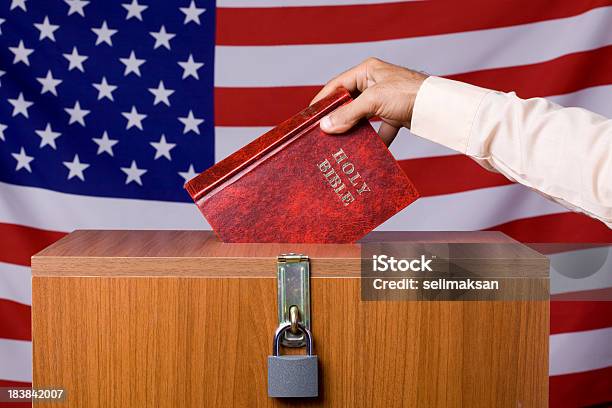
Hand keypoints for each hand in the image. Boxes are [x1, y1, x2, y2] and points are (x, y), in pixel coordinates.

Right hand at [311, 58, 426, 145]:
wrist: (440, 107)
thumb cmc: (408, 93)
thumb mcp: (373, 101)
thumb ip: (348, 114)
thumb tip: (325, 126)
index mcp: (367, 71)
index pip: (337, 85)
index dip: (323, 100)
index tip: (310, 116)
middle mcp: (375, 82)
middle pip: (349, 102)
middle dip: (338, 118)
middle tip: (322, 132)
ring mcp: (386, 99)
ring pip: (363, 117)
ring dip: (354, 130)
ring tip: (340, 143)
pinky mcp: (396, 114)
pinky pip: (380, 129)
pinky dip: (375, 140)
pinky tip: (368, 152)